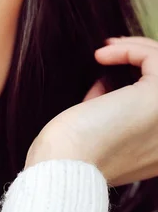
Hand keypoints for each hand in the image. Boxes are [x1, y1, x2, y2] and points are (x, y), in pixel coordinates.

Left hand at [25, 36, 157, 186]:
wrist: (64, 163)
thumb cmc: (69, 149)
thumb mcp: (98, 126)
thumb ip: (112, 107)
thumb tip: (107, 80)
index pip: (157, 100)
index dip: (140, 74)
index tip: (110, 65)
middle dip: (142, 56)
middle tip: (109, 49)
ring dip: (137, 49)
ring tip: (105, 50)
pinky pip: (156, 58)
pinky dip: (128, 49)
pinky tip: (100, 56)